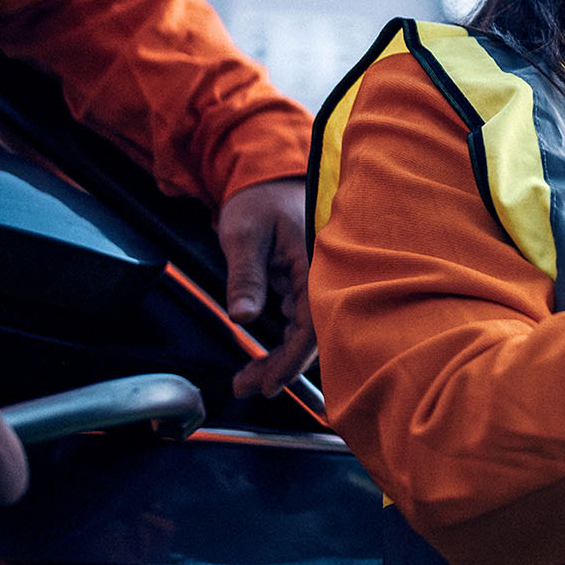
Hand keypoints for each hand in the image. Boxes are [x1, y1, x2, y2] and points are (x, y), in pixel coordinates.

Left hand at [217, 177, 317, 398]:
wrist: (266, 177)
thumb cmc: (258, 200)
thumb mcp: (244, 234)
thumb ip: (245, 275)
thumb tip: (243, 317)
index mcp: (315, 260)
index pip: (313, 319)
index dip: (294, 357)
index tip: (272, 382)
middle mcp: (320, 272)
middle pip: (311, 332)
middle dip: (282, 366)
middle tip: (248, 387)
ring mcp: (313, 278)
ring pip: (304, 330)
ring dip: (280, 358)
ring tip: (248, 379)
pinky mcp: (302, 281)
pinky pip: (298, 319)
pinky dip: (281, 342)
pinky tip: (261, 356)